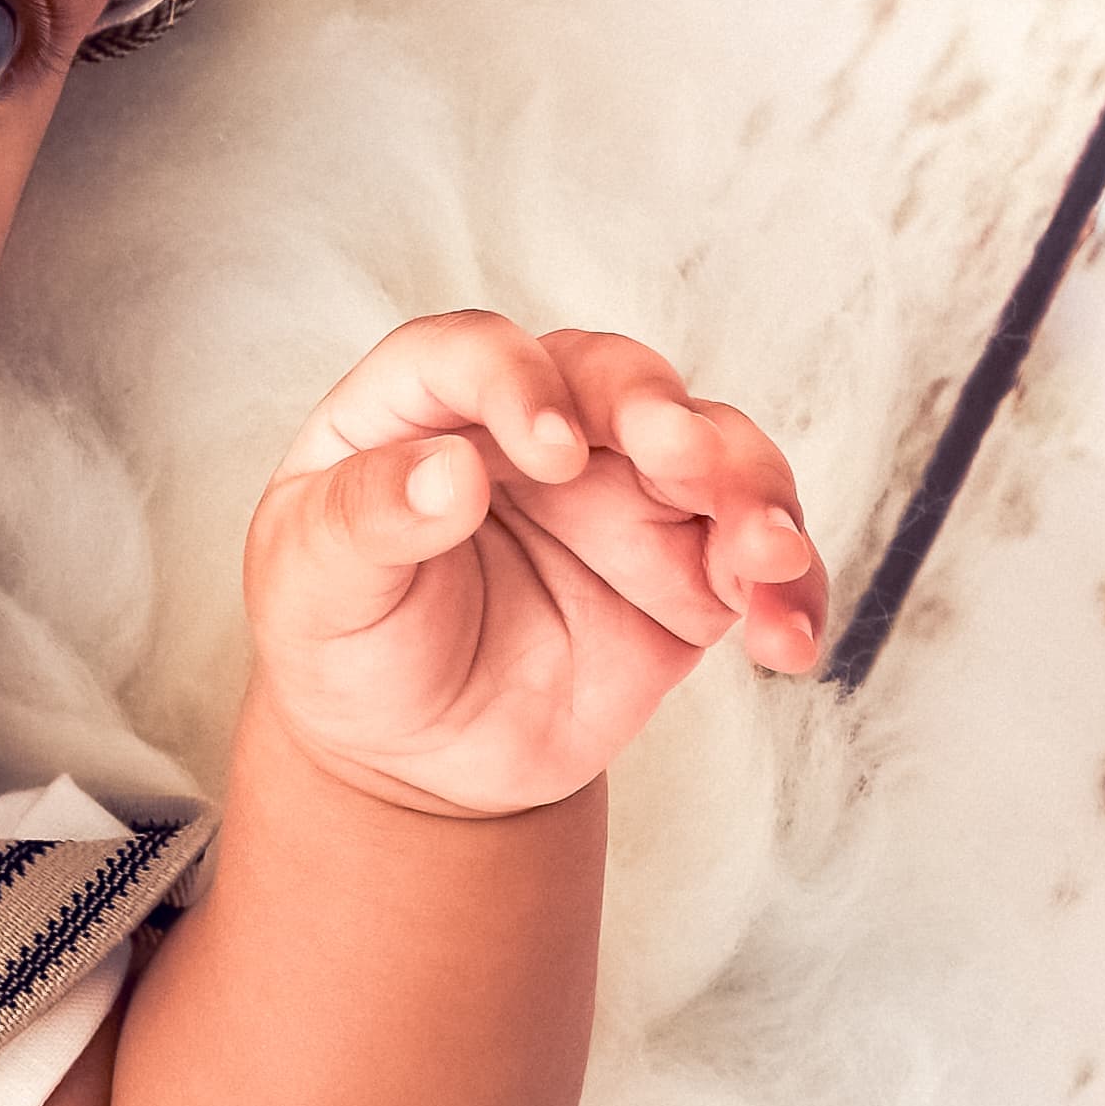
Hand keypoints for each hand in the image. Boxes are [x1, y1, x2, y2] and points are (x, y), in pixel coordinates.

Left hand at [243, 312, 828, 817]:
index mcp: (420, 410)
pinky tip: (785, 638)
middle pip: (615, 378)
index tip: (549, 449)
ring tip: (762, 556)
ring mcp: (619, 494)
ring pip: (714, 451)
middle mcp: (533, 431)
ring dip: (753, 491)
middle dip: (663, 411)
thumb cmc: (345, 643)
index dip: (516, 381)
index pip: (474, 352)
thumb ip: (367, 521)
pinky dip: (789, 590)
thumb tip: (446, 474)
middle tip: (686, 459)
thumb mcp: (314, 585)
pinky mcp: (685, 572)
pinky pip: (758, 560)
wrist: (411, 753)